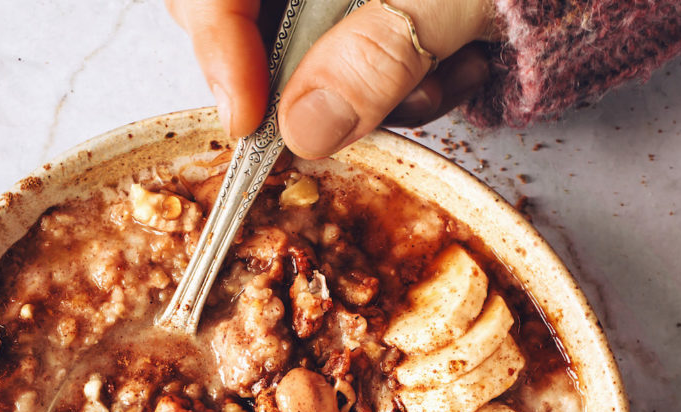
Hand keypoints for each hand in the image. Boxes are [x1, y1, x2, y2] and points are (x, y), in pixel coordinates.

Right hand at [166, 0, 497, 158]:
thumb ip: (382, 51)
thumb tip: (302, 130)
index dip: (218, 42)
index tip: (248, 121)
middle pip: (250, 15)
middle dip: (312, 77)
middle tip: (367, 105)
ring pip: (310, 50)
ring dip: (379, 88)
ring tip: (450, 73)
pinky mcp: (378, 11)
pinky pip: (359, 57)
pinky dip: (409, 79)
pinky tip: (462, 62)